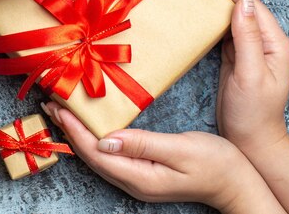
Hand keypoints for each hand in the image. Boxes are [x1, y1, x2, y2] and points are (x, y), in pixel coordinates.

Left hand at [42, 102, 284, 213]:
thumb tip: (106, 140)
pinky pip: (108, 156)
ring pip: (97, 156)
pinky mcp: (141, 173)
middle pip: (90, 155)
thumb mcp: (181, 149)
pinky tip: (87, 127)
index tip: (58, 108)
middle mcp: (132, 181)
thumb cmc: (216, 164)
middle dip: (68, 129)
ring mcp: (136, 179)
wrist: (238, 184)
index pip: (96, 151)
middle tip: (50, 104)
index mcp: (139, 176)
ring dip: (77, 134)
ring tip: (60, 112)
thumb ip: (142, 144)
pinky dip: (92, 138)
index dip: (75, 129)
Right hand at [192, 0, 288, 212]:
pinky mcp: (236, 56)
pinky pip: (223, 28)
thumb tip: (241, 3)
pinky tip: (199, 7)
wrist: (251, 138)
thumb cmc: (253, 112)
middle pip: (240, 3)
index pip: (248, 3)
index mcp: (274, 42)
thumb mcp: (251, 75)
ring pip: (231, 13)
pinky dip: (210, 14)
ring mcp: (250, 48)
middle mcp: (264, 40)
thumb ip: (247, 38)